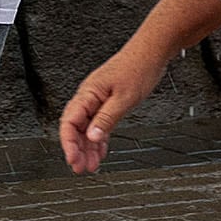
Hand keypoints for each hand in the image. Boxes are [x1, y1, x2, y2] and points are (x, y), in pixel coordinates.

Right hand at [60, 41, 171, 173]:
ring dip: (87, 148)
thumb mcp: (124, 98)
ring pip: (86, 128)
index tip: (73, 159)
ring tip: (90, 165)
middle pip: (75, 128)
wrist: (152, 52)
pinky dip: (98, 139)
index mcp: (88, 94)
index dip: (68, 143)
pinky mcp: (108, 102)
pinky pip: (98, 124)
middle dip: (76, 150)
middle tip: (80, 168)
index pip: (69, 122)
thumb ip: (106, 119)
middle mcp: (89, 97)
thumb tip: (91, 137)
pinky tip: (100, 151)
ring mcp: (98, 100)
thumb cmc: (138, 68)